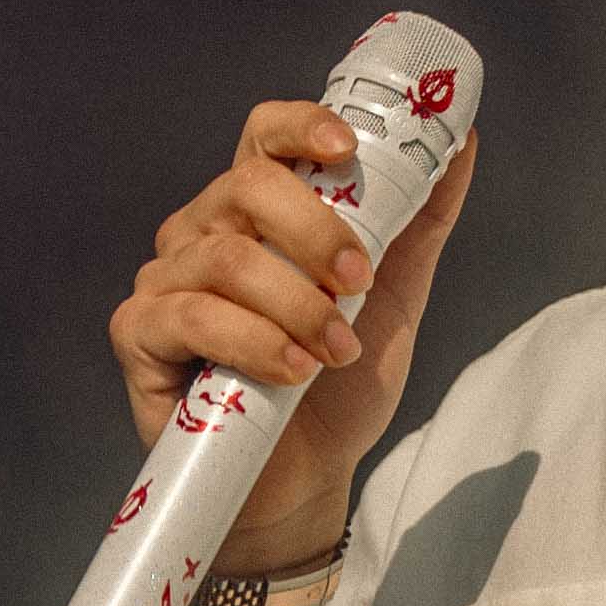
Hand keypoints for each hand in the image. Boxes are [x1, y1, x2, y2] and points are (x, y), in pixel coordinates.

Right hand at [108, 97, 477, 556]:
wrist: (305, 479)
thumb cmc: (338, 387)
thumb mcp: (396, 299)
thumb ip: (419, 223)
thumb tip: (465, 143)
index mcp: (257, 211)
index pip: (265, 137)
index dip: (301, 126)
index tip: (348, 147)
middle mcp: (203, 232)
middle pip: (248, 187)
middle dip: (318, 233)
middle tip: (361, 284)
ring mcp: (166, 280)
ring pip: (227, 258)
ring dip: (298, 305)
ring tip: (335, 353)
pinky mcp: (140, 333)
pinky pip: (193, 317)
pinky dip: (254, 343)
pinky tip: (291, 373)